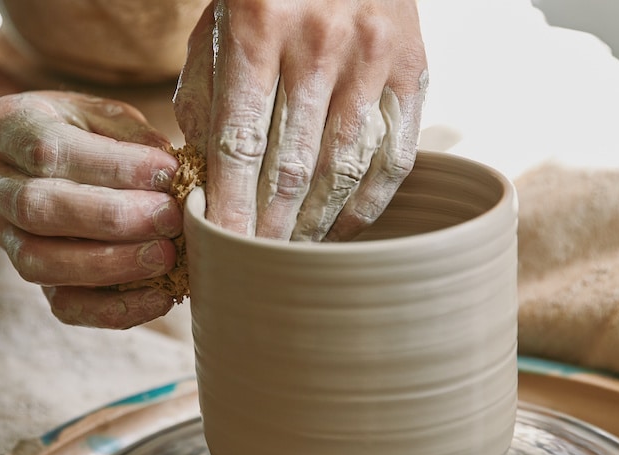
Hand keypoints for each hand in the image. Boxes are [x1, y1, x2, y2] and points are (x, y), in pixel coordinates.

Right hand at [0, 91, 182, 328]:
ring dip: (110, 265)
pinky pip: (62, 304)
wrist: (30, 153)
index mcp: (3, 127)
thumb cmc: (76, 127)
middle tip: (169, 218)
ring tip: (165, 256)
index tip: (167, 172)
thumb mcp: (101, 113)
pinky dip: (112, 310)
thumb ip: (131, 136)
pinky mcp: (29, 274)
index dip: (112, 166)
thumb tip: (172, 174)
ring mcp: (2, 235)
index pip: (49, 151)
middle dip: (110, 218)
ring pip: (40, 262)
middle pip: (37, 210)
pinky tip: (158, 297)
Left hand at [174, 0, 426, 240]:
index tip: (220, 247)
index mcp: (259, 26)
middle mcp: (320, 42)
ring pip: (344, 166)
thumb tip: (204, 178)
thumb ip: (207, 96)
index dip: (231, 202)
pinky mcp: (414, 68)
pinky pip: (394, 155)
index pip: (242, 139)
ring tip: (292, 256)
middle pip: (293, 164)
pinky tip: (341, 229)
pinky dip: (368, 202)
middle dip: (271, 226)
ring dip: (315, 223)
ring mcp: (374, 56)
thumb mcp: (219, 25)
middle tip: (254, 265)